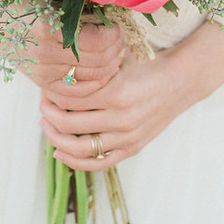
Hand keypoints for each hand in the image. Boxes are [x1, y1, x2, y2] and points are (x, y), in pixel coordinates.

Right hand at [20, 16, 125, 97]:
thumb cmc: (29, 2)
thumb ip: (81, 6)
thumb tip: (116, 9)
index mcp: (48, 28)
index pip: (97, 41)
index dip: (114, 35)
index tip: (116, 25)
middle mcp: (44, 53)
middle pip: (99, 60)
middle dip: (117, 49)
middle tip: (120, 38)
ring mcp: (43, 72)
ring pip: (93, 77)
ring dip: (112, 65)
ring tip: (115, 52)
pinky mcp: (43, 84)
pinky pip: (78, 93)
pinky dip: (97, 84)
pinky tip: (105, 72)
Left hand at [39, 22, 223, 170]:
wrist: (181, 81)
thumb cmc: (147, 65)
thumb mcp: (119, 59)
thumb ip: (92, 68)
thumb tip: (57, 72)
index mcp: (116, 92)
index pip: (68, 99)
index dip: (51, 94)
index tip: (44, 86)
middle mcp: (121, 118)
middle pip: (68, 124)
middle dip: (48, 114)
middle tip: (42, 103)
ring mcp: (127, 137)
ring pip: (78, 148)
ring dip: (55, 138)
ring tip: (46, 125)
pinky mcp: (131, 148)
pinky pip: (97, 163)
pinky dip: (74, 161)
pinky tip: (58, 152)